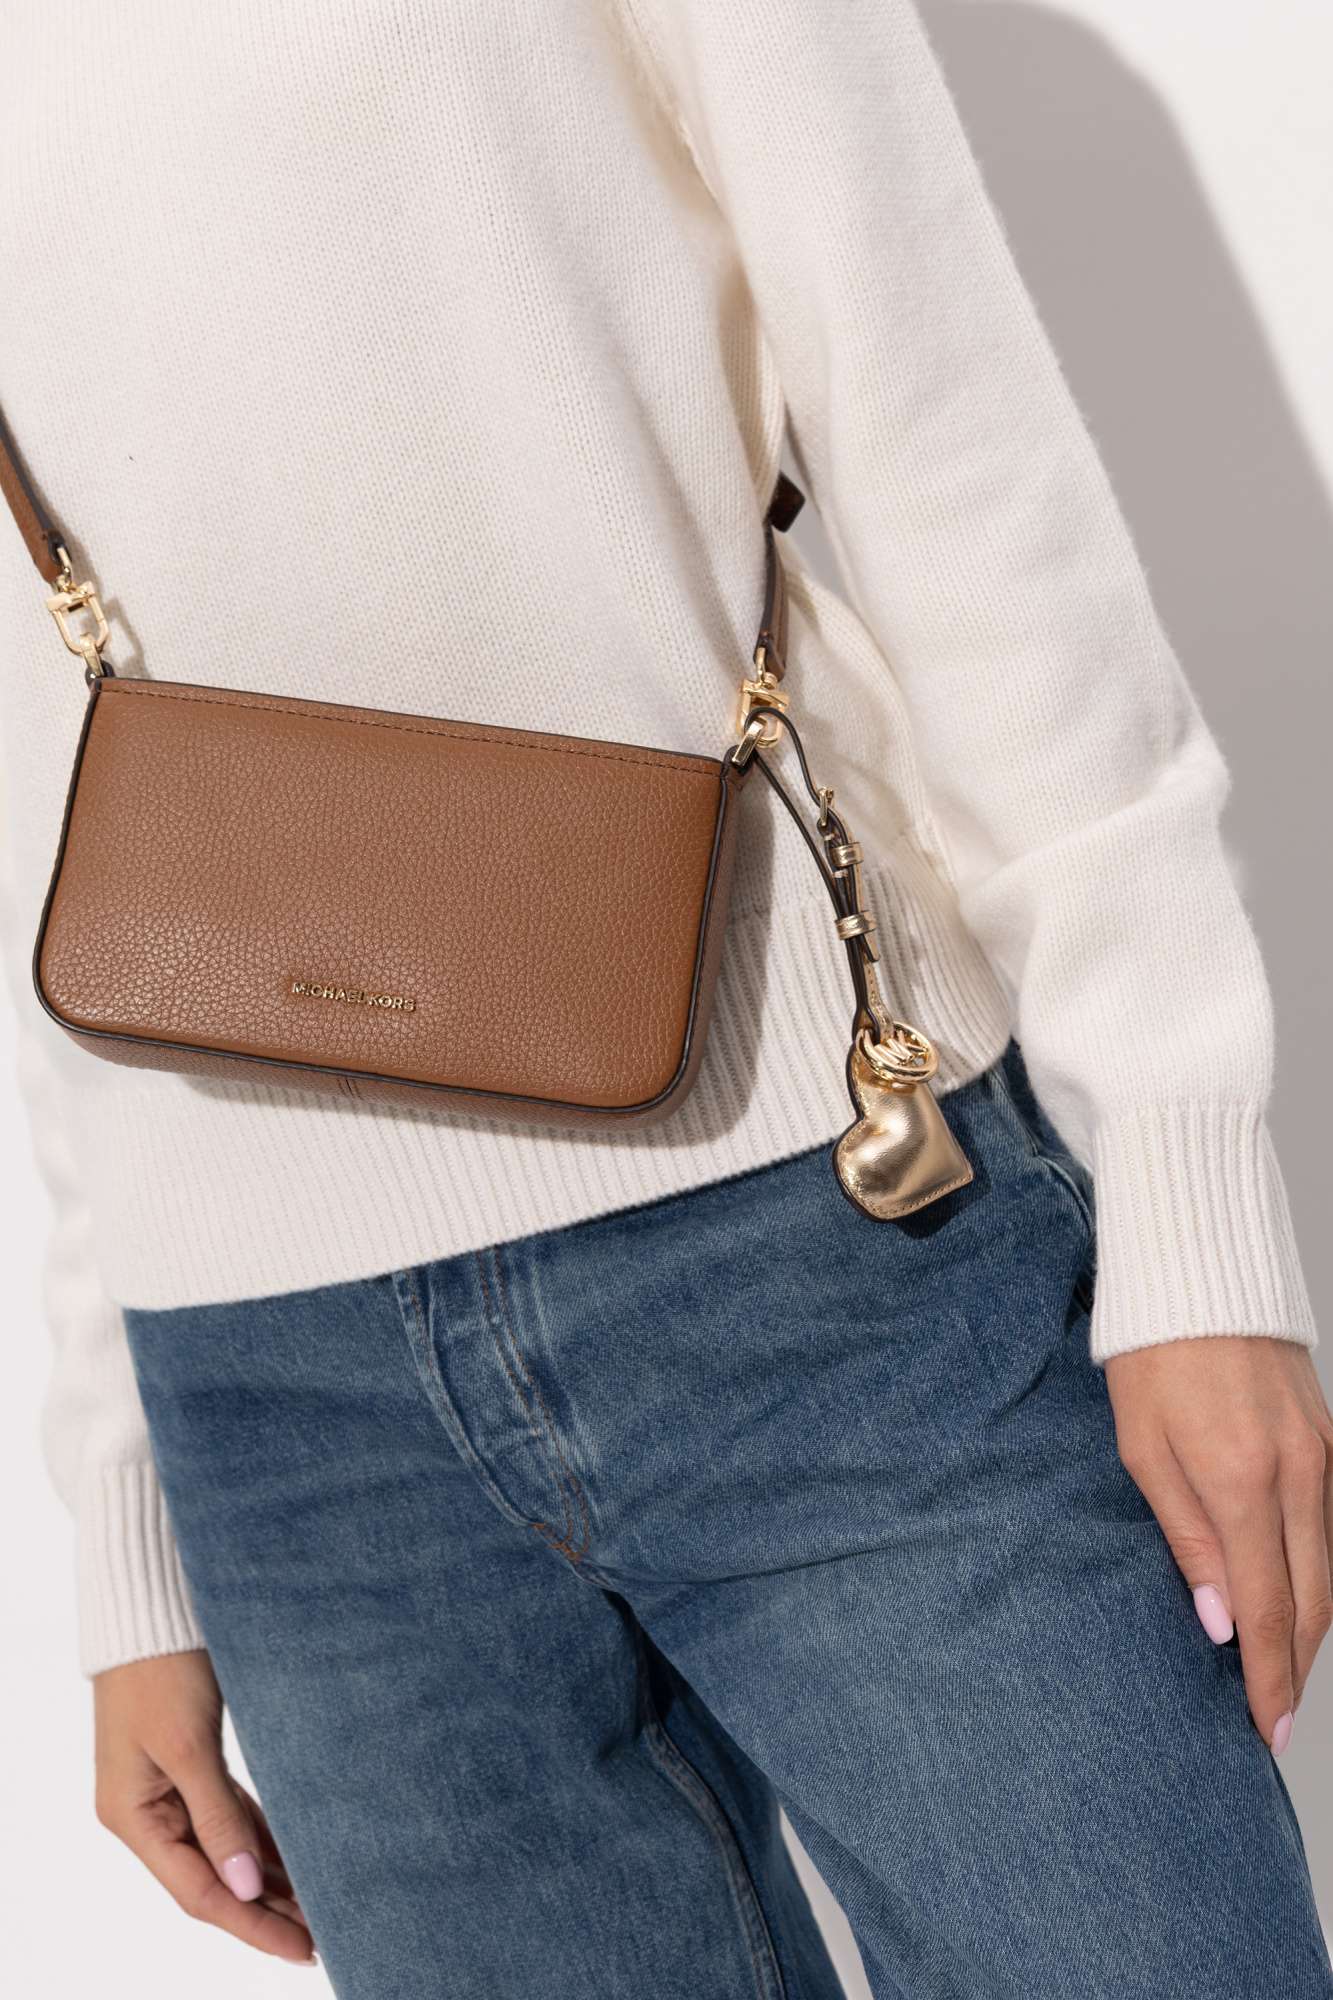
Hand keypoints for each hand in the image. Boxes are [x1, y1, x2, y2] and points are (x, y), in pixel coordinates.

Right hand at [93, 1649, 315, 1964]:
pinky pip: (229, 1816)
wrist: (150, 1605)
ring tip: (317, 1907)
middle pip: (213, 1879)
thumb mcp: (188, 1744)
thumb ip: (216, 1817)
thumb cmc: (160, 1667)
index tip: (300, 1947)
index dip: (250, 1925)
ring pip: (225, 1850)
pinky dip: (261, 1838)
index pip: (199, 1892)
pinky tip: (292, 1858)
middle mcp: (148, 1811)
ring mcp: (167, 1788)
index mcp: (133, 1817)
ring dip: (267, 1878)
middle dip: (265, 1910)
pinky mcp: (190, 1763)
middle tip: (323, 1935)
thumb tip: (245, 1885)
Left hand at [1105, 1336, 1332, 1752]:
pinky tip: (1297, 1592)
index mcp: (1243, 1480)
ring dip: (1310, 1624)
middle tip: (1277, 1717)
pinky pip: (1332, 1524)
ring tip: (1282, 1669)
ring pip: (1331, 1566)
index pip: (1271, 1609)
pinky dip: (1319, 1570)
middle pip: (1315, 1601)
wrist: (1198, 1269)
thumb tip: (1223, 1623)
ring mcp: (1325, 1453)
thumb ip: (1188, 1540)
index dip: (1273, 1679)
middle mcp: (1299, 1473)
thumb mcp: (1144, 1450)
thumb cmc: (1152, 1355)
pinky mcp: (1331, 1435)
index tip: (1269, 1730)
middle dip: (1297, 1667)